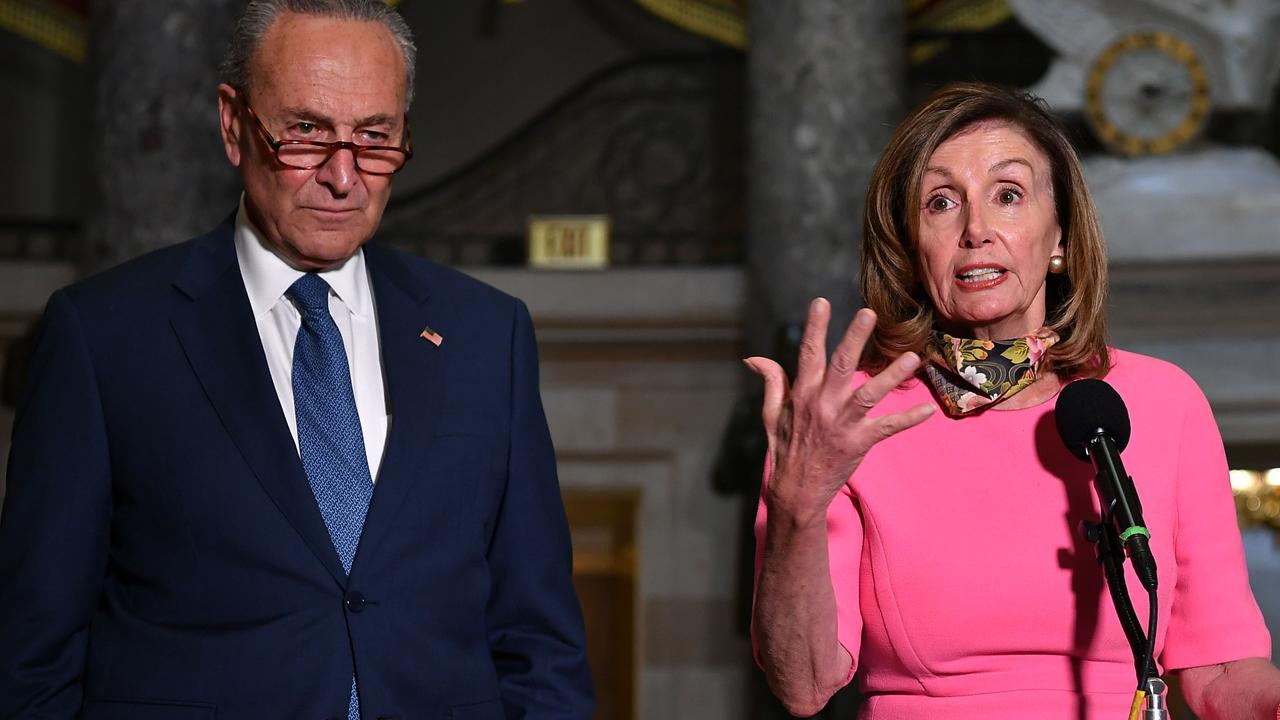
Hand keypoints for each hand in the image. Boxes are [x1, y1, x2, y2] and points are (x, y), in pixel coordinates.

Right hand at [744, 299, 935, 520]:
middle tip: (869, 313)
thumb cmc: (784, 449)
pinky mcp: (858, 443)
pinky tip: (928, 409)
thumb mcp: (771, 414)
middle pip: (841, 366)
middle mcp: (823, 405)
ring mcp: (842, 425)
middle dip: (854, 338)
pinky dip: (908, 419)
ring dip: (891, 376)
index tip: (821, 302)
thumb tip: (753, 358)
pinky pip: (887, 428)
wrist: (795, 492)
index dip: (815, 327)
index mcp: (802, 394)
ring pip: (869, 395)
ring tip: (912, 357)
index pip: (808, 354)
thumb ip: (771, 382)